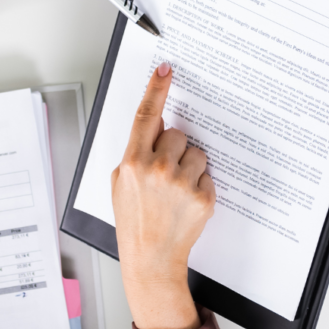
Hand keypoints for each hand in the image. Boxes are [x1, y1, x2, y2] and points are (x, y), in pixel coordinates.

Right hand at [111, 63, 215, 328]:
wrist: (151, 257)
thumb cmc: (134, 220)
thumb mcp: (121, 182)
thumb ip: (135, 153)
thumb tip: (152, 126)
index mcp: (133, 162)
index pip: (146, 115)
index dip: (156, 89)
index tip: (166, 70)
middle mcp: (158, 169)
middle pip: (177, 134)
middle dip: (174, 148)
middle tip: (165, 173)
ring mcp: (181, 183)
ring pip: (196, 153)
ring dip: (190, 166)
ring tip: (176, 191)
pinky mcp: (202, 196)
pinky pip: (207, 175)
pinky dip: (200, 185)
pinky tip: (185, 203)